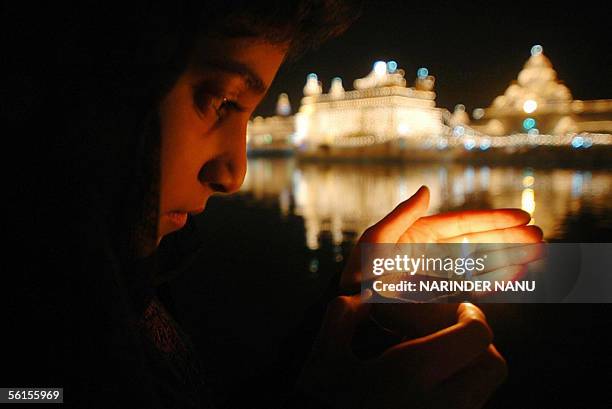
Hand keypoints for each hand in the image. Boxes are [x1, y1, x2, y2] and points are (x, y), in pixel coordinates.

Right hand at [295, 294, 506, 408]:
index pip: (476, 335)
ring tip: (433, 364)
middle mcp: (441, 405)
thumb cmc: (321, 407)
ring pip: (483, 392)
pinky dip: (457, 393)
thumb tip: (360, 300)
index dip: (471, 315)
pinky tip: (423, 390)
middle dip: (477, 344)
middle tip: (450, 334)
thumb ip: (342, 317)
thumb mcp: (322, 360)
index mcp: (412, 375)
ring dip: (467, 369)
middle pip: (492, 366)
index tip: (456, 308)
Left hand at [341, 185, 543, 291]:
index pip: (464, 225)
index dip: (494, 220)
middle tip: (541, 237)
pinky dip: (495, 283)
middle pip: (480, 243)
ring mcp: (439, 276)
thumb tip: (426, 189)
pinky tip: (515, 278)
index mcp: (420, 235)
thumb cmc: (360, 274)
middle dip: (510, 240)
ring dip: (509, 260)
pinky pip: (473, 288)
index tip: (523, 216)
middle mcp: (434, 254)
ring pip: (482, 264)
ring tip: (538, 255)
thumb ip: (402, 216)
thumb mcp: (376, 240)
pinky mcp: (441, 298)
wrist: (354, 311)